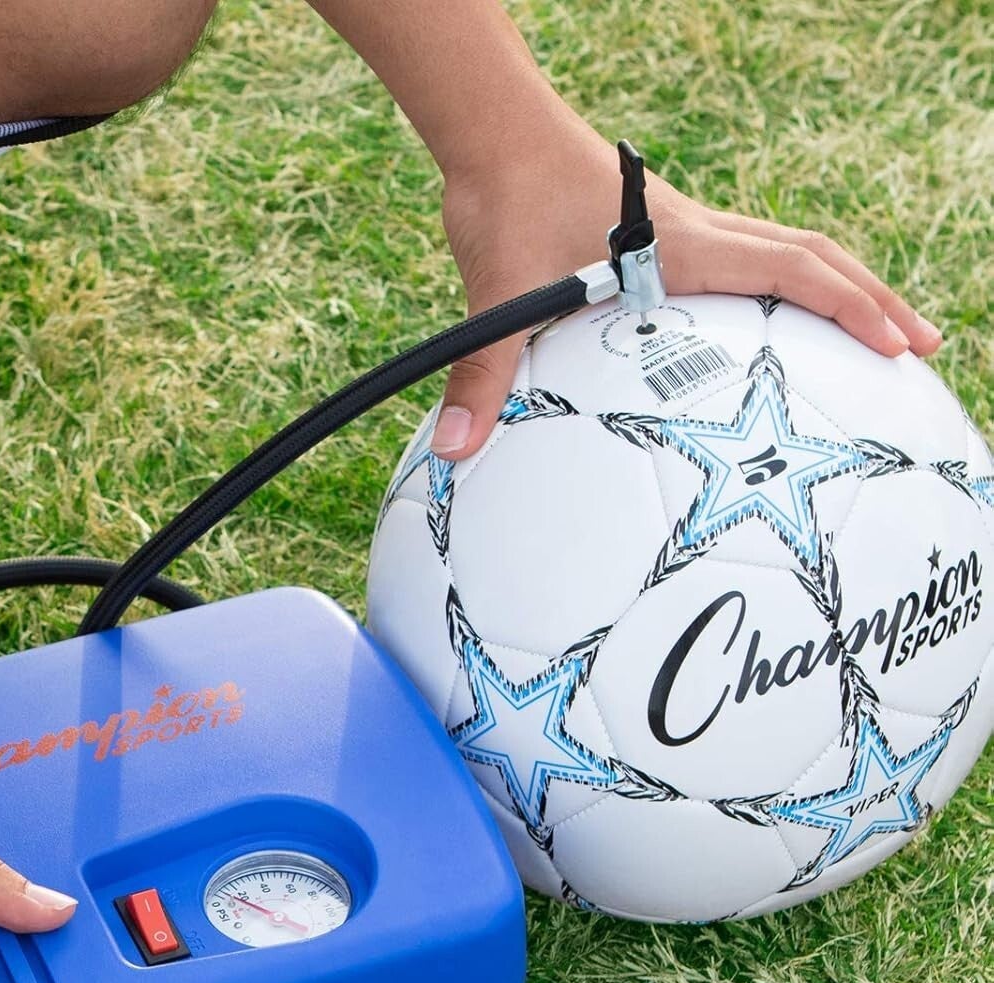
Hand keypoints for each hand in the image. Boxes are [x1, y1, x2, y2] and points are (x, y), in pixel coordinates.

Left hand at [431, 146, 943, 459]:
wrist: (491, 134)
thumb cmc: (502, 200)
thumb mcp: (493, 296)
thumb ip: (481, 378)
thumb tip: (458, 455)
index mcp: (679, 247)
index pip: (790, 270)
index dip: (850, 306)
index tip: (899, 344)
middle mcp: (695, 233)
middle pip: (811, 257)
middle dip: (871, 301)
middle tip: (918, 346)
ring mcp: (681, 229)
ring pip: (783, 251)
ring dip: (833, 288)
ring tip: (869, 336)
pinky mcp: (658, 232)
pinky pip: (741, 258)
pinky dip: (779, 285)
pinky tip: (766, 325)